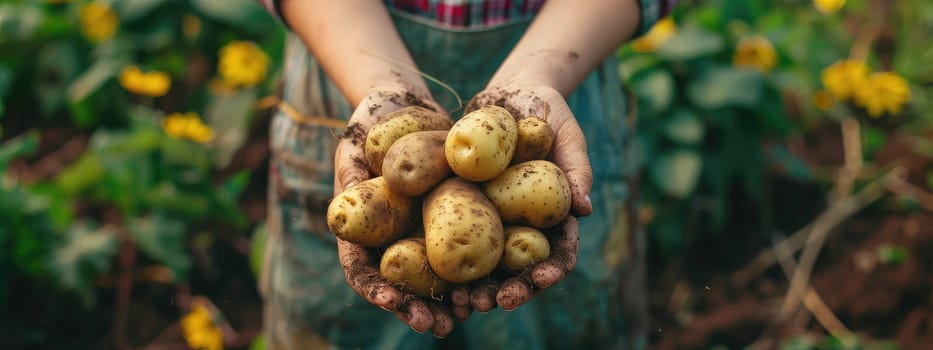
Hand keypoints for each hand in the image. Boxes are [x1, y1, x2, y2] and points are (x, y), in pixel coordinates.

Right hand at [332, 85, 455, 336]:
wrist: (405, 104)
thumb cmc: (371, 125)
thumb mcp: (355, 149)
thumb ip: (350, 179)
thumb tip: (342, 209)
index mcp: (362, 232)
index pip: (361, 269)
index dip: (375, 289)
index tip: (392, 301)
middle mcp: (392, 239)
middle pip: (401, 285)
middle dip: (416, 308)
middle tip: (434, 325)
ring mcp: (421, 232)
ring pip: (433, 277)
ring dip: (448, 302)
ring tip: (463, 318)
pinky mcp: (452, 219)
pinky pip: (464, 251)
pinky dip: (476, 274)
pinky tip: (491, 288)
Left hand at [452, 84, 591, 314]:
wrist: (507, 93)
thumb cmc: (546, 111)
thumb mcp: (568, 135)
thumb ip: (577, 169)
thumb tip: (585, 209)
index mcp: (553, 216)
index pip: (558, 253)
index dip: (550, 271)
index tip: (538, 281)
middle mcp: (523, 225)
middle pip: (519, 270)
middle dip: (508, 291)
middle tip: (492, 303)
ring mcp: (493, 219)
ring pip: (486, 265)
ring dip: (476, 288)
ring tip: (463, 304)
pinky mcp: (464, 208)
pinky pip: (455, 238)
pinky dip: (446, 260)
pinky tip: (434, 276)